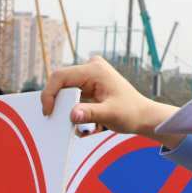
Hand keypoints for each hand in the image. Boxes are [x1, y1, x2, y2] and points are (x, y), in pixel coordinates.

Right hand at [40, 56, 176, 136]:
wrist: (143, 115)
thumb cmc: (131, 113)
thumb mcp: (110, 115)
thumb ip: (91, 114)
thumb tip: (72, 115)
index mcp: (94, 70)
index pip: (60, 76)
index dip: (49, 93)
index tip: (48, 112)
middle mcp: (90, 68)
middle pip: (61, 83)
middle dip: (58, 103)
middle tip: (59, 121)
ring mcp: (89, 76)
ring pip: (65, 90)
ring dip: (66, 108)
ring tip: (78, 123)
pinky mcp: (89, 84)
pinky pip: (72, 95)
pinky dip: (72, 108)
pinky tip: (82, 121)